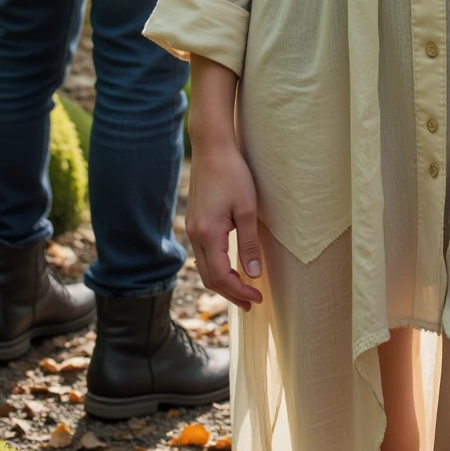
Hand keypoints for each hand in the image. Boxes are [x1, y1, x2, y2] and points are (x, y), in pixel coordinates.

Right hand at [186, 140, 264, 311]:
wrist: (212, 147)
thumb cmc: (233, 173)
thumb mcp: (247, 208)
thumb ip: (249, 244)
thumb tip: (253, 274)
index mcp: (208, 234)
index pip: (221, 277)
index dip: (239, 292)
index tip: (257, 298)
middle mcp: (195, 235)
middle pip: (209, 278)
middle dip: (230, 294)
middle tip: (251, 303)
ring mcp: (192, 228)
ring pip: (204, 267)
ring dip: (222, 282)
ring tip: (242, 290)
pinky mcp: (194, 221)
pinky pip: (203, 254)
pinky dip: (216, 267)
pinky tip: (230, 267)